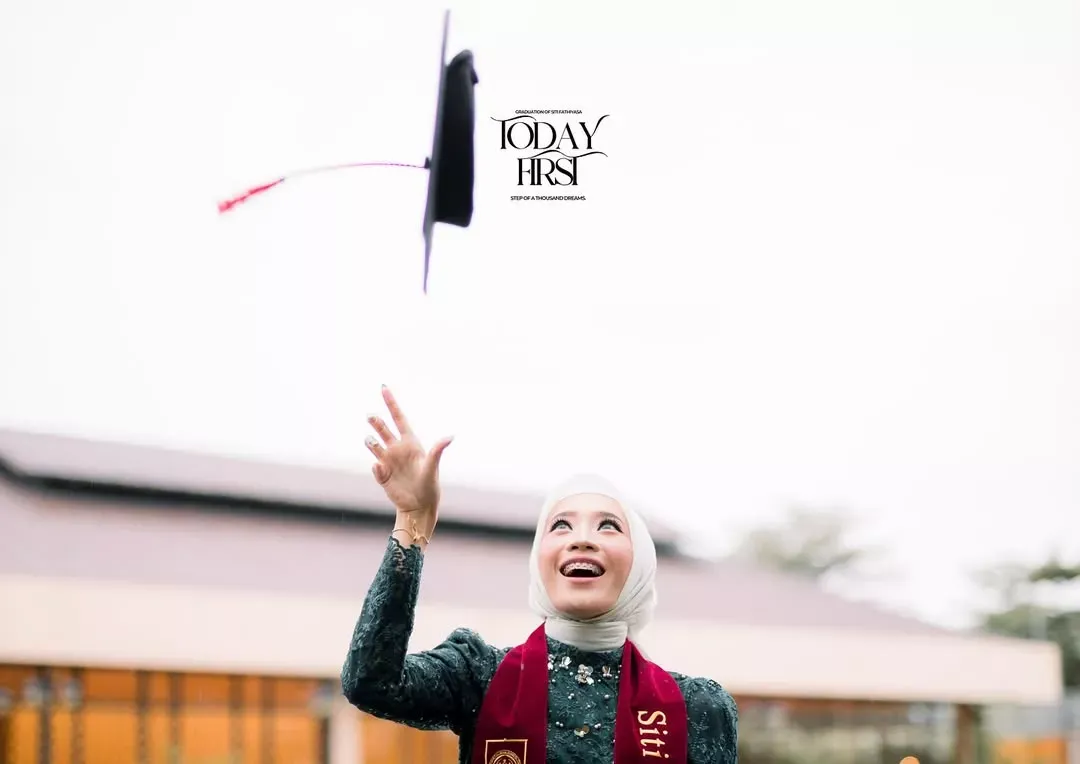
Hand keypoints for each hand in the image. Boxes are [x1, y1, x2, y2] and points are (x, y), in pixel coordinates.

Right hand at [365, 386, 452, 527]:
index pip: (399, 418)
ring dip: (371, 441)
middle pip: (383, 429)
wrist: (419, 506)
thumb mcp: (432, 468)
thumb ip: (437, 451)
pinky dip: (376, 467)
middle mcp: (397, 449)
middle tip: (371, 416)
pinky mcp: (382, 475)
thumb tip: (450, 436)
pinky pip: (375, 467)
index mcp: (410, 443)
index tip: (383, 387)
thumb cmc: (429, 486)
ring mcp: (389, 461)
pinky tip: (381, 470)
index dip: (391, 403)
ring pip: (374, 445)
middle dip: (376, 422)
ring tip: (371, 441)